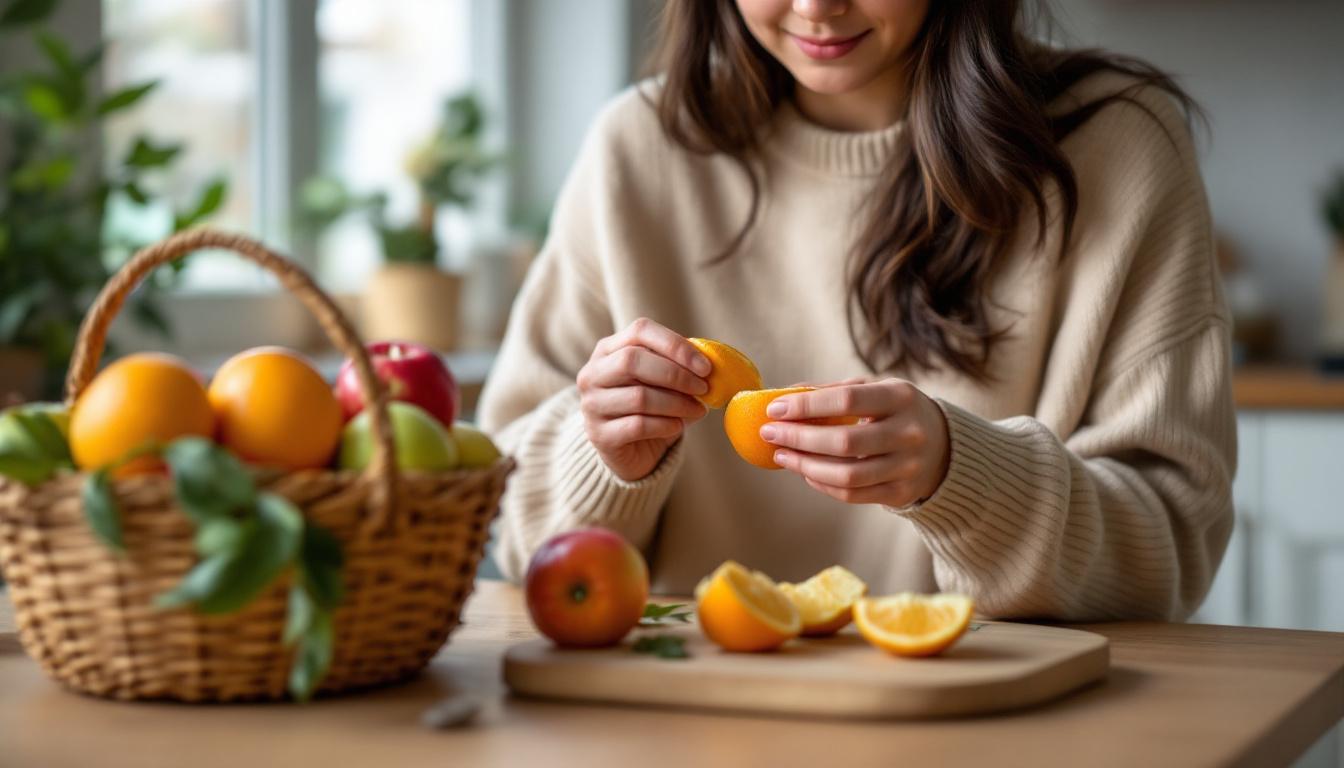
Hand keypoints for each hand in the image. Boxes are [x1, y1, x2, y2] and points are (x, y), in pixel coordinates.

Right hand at [577, 318, 711, 481]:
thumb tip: (711, 363)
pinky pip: (638, 425)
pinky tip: (678, 426)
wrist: (630, 449)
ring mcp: (592, 405)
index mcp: (608, 349)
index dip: (675, 345)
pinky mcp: (600, 435)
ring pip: (639, 396)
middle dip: (676, 375)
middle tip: (703, 388)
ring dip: (677, 403)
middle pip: (632, 360)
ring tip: (697, 410)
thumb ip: (680, 365)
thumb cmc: (650, 406)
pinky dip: (666, 425)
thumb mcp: (662, 379)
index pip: (640, 331)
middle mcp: (592, 373)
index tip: (705, 366)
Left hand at [759, 379, 950, 506]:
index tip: (775, 408)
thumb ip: (834, 391)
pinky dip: (822, 484)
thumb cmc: (896, 411)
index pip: (846, 401)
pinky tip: (805, 472)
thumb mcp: (876, 389)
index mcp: (901, 397)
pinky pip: (852, 495)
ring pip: (845, 475)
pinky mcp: (900, 493)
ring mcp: (907, 467)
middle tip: (769, 433)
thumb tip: (783, 395)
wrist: (945, 446)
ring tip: (781, 454)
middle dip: (798, 438)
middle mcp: (908, 433)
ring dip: (804, 466)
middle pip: (843, 442)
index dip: (806, 405)